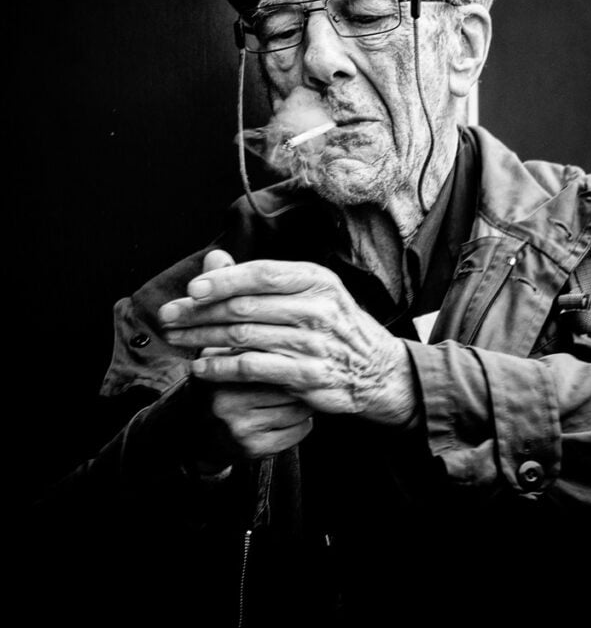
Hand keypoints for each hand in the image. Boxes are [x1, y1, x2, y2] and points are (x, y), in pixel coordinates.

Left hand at [159, 255, 417, 428]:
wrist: (375, 368)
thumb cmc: (332, 325)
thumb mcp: (308, 293)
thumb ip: (260, 280)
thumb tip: (213, 260)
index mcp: (318, 281)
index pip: (262, 273)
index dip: (223, 280)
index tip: (191, 289)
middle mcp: (318, 308)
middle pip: (245, 306)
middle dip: (199, 312)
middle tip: (169, 317)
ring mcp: (314, 344)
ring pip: (243, 337)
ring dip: (202, 339)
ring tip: (178, 340)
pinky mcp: (308, 376)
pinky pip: (252, 369)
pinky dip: (220, 368)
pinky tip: (200, 368)